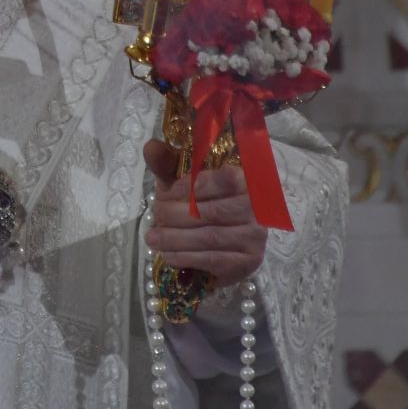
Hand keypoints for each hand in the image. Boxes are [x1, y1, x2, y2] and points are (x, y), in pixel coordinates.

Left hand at [143, 139, 267, 286]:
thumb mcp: (181, 180)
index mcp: (245, 179)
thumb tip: (151, 146)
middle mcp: (257, 207)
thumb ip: (167, 163)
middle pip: (213, 211)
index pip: (225, 179)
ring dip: (176, 239)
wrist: (216, 241)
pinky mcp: (249, 262)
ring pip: (210, 237)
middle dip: (176, 215)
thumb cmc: (197, 202)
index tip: (169, 191)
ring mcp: (256, 236)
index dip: (196, 184)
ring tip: (152, 238)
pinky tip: (167, 255)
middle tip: (156, 217)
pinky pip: (213, 259)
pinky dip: (186, 257)